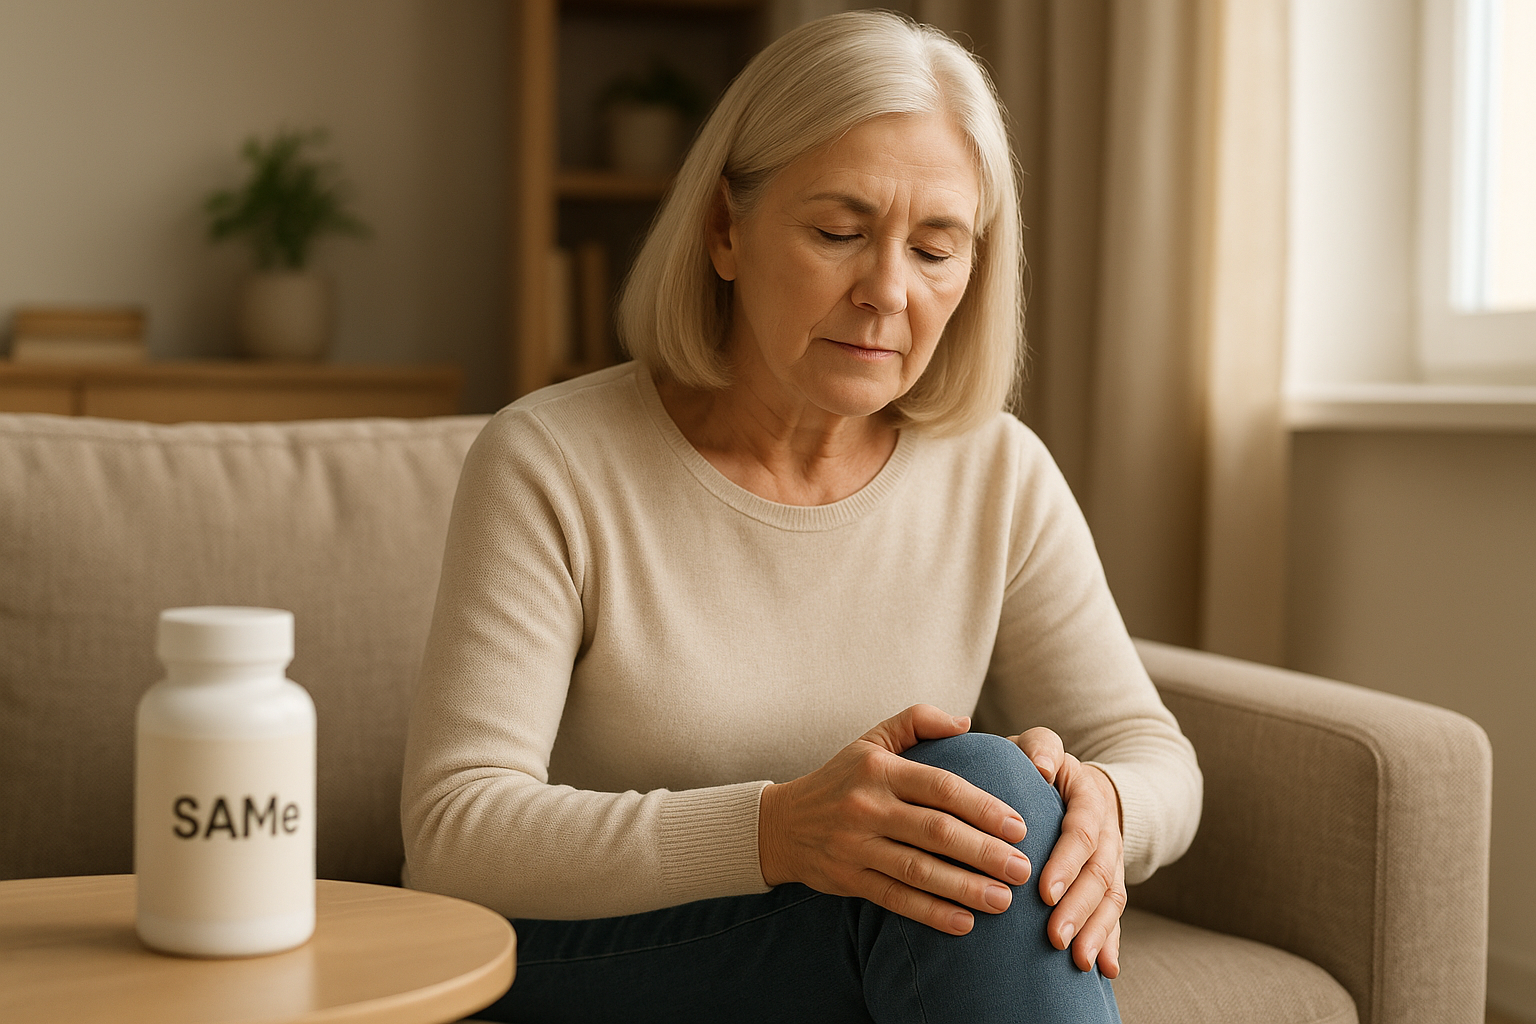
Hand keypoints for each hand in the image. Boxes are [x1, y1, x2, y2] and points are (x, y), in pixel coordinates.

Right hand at [758, 704, 1031, 935]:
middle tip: (1023, 869)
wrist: (782, 823)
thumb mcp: (872, 740)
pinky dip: (931, 913)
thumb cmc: (841, 779)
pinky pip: (895, 898)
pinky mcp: (849, 879)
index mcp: (880, 769)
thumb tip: (966, 722)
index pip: (940, 787)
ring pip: (918, 870)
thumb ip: (917, 721)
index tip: (1019, 826)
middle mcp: (867, 806)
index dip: (983, 807)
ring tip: (1004, 901)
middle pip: (936, 832)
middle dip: (984, 852)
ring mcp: (856, 845)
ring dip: (965, 887)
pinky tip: (965, 923)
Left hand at [1010, 727, 1125, 977]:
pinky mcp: (1110, 882)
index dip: (1066, 862)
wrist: (1075, 781)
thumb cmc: (1041, 764)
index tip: (1044, 891)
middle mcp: (1106, 831)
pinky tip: (1105, 970)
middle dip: (1079, 908)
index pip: (1081, 832)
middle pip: (1099, 873)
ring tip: (1077, 961)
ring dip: (1096, 931)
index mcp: (1088, 797)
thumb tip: (1041, 767)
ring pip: (1111, 898)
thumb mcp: (1041, 745)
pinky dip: (1111, 941)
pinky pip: (1115, 914)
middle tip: (1055, 938)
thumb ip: (1040, 747)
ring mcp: (1111, 859)